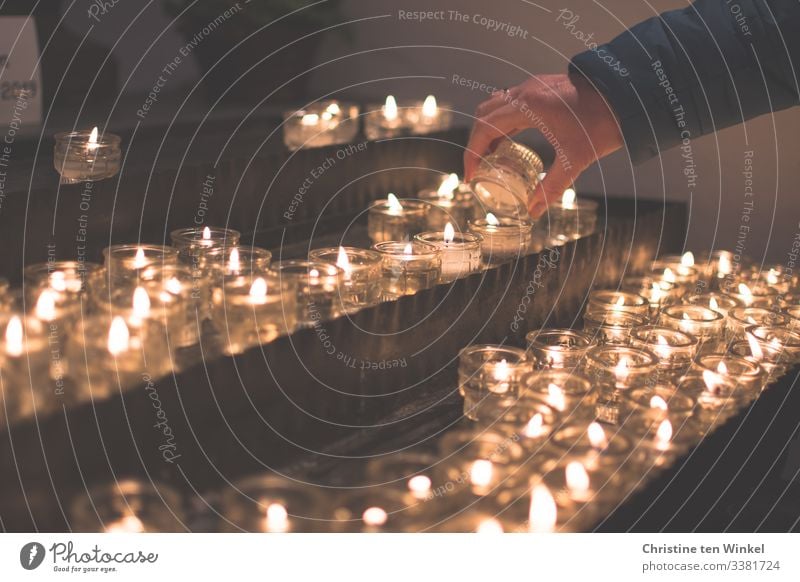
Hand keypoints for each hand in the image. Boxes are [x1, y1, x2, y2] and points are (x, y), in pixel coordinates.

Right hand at [464, 73, 622, 217]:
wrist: (628, 96)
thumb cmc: (602, 124)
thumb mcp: (574, 160)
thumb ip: (551, 186)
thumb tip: (534, 210)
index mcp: (526, 107)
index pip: (484, 129)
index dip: (473, 153)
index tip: (472, 174)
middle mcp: (525, 92)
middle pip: (484, 115)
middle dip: (477, 142)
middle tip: (479, 167)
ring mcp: (534, 86)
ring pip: (496, 105)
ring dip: (489, 130)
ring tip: (494, 156)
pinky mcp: (543, 87)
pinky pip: (512, 103)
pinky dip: (504, 121)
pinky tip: (515, 140)